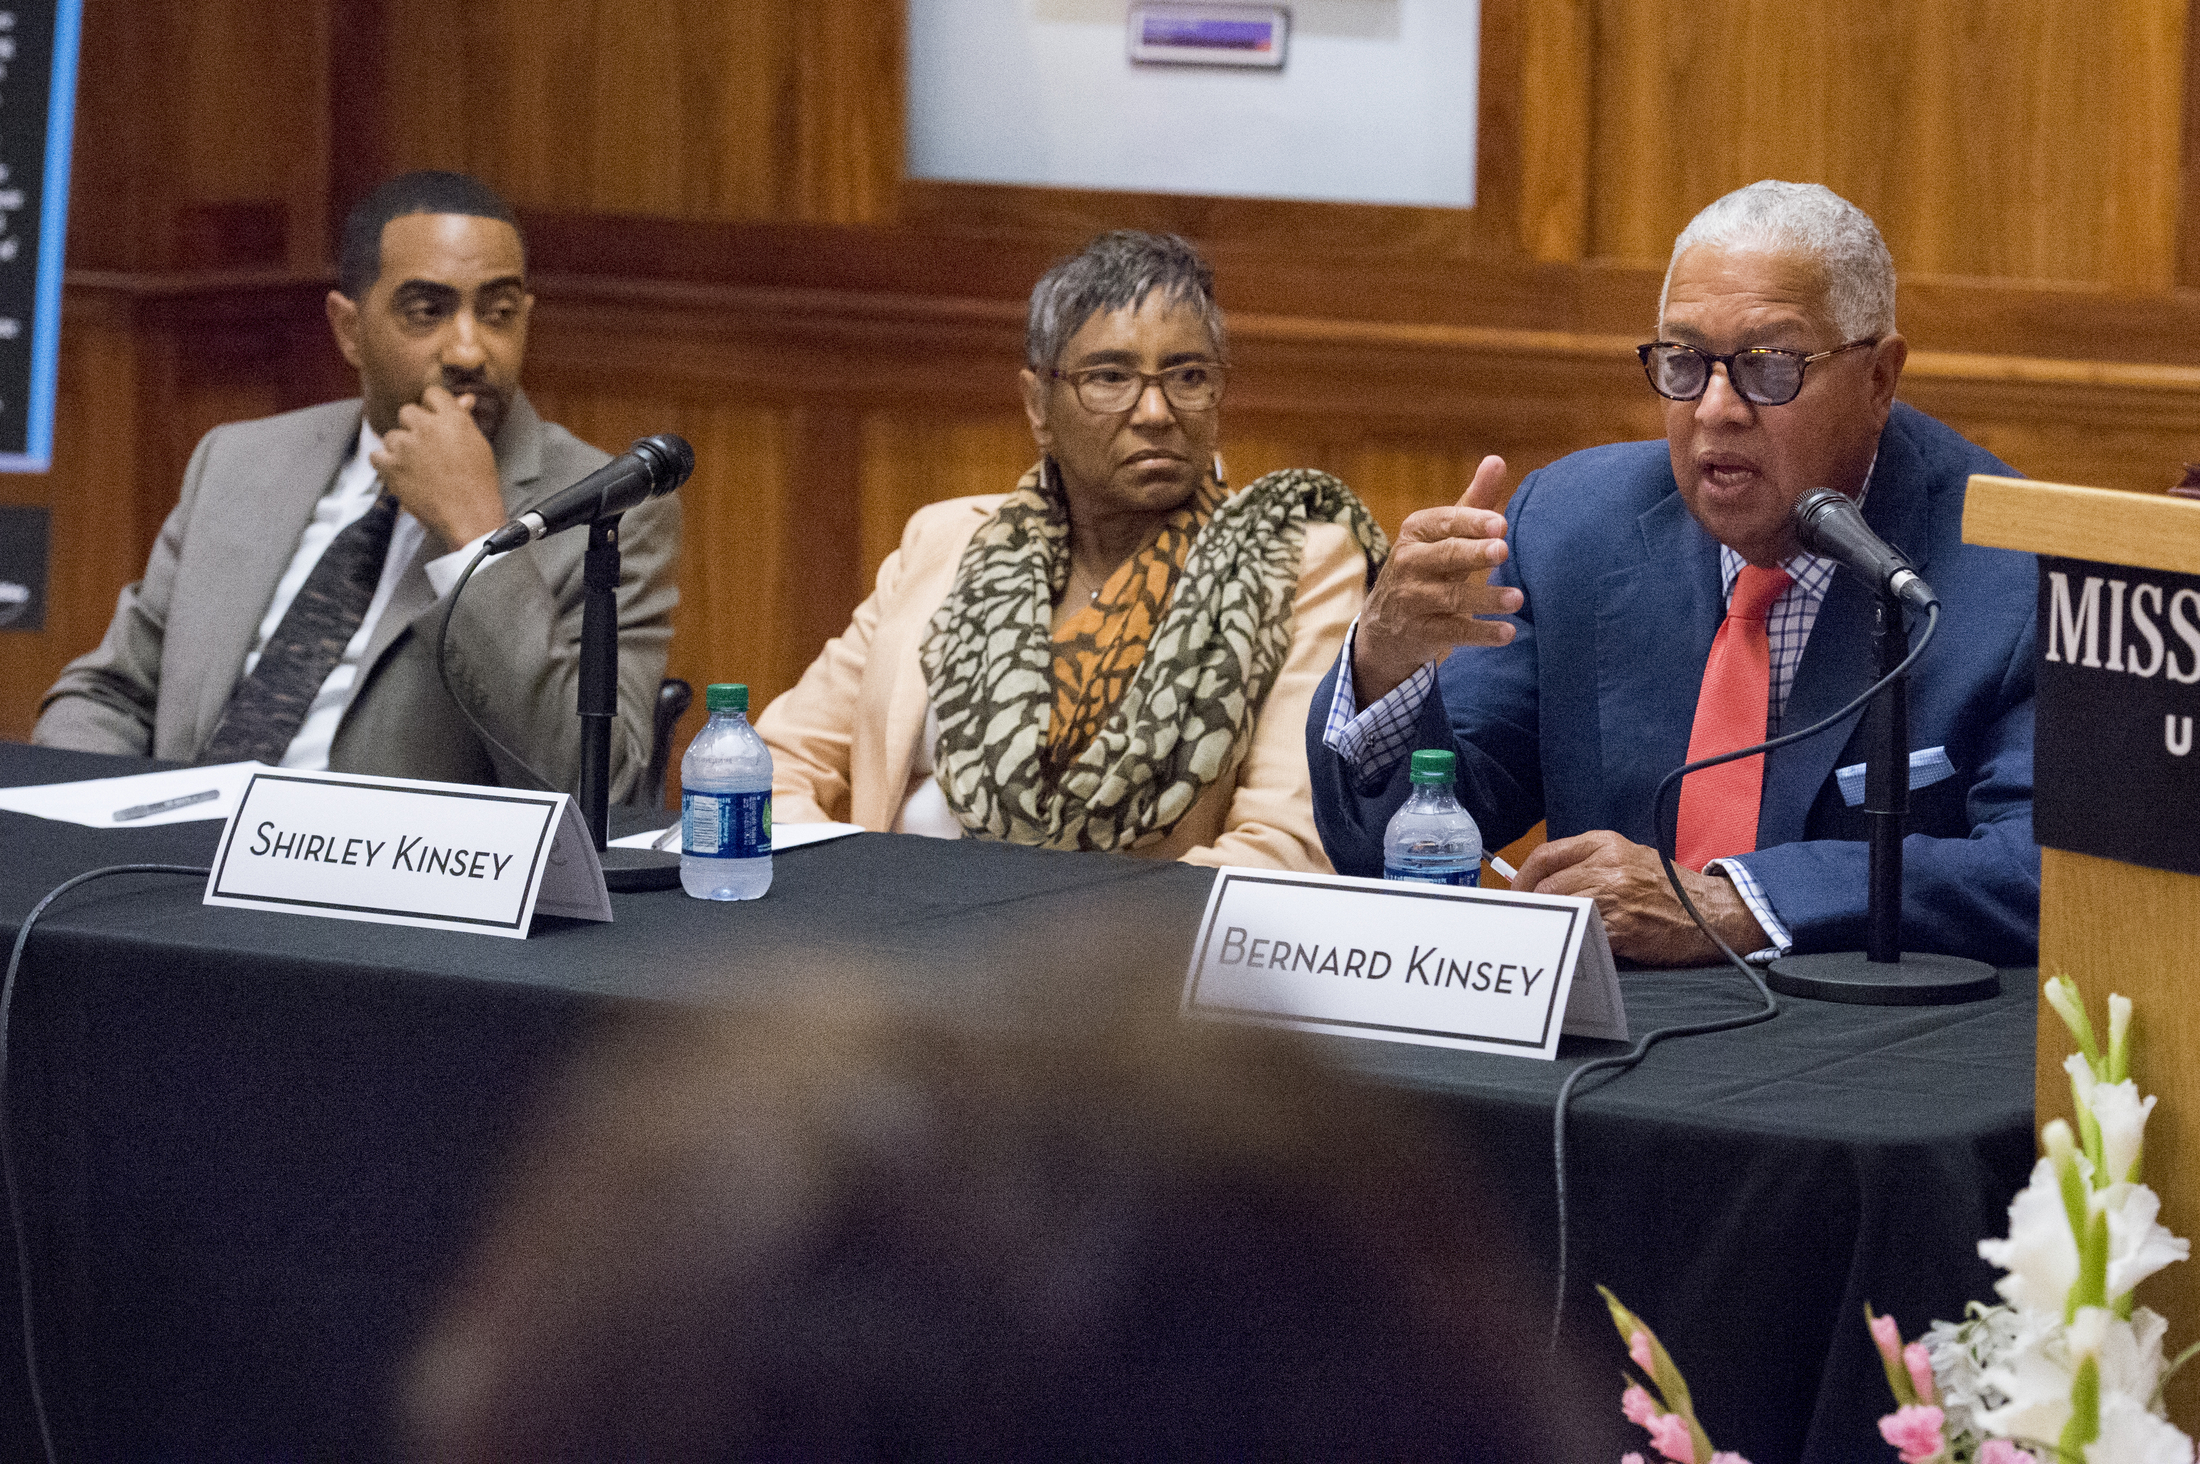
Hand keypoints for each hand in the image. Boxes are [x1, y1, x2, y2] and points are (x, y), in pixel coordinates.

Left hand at [371, 384, 506, 549]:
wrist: (470, 516)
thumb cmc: (478, 483)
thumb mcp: (477, 444)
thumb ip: (463, 419)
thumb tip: (465, 399)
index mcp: (452, 418)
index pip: (432, 394)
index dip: (432, 409)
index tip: (435, 423)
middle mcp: (426, 427)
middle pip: (407, 411)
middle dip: (414, 427)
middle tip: (427, 448)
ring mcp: (406, 446)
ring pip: (391, 435)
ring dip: (400, 448)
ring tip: (417, 467)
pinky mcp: (391, 466)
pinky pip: (376, 455)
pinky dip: (385, 463)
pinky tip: (401, 472)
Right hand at [1352, 454, 1524, 701]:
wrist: (1383, 626)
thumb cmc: (1425, 568)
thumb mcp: (1442, 535)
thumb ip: (1473, 502)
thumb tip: (1497, 460)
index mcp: (1416, 533)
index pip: (1445, 523)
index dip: (1472, 522)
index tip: (1500, 522)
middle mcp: (1409, 564)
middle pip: (1445, 556)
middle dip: (1474, 553)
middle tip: (1503, 550)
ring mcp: (1412, 600)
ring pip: (1450, 597)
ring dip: (1485, 597)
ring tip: (1518, 598)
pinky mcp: (1420, 633)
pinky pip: (1452, 632)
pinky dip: (1479, 633)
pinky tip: (1507, 633)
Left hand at [1511, 829, 1769, 966]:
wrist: (1714, 914)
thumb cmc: (1669, 890)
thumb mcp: (1629, 860)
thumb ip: (1589, 865)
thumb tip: (1545, 885)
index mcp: (1605, 843)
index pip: (1546, 856)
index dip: (1523, 879)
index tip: (1515, 896)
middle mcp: (1607, 864)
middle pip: (1547, 884)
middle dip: (1530, 906)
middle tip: (1522, 923)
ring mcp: (1614, 894)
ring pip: (1560, 908)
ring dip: (1546, 924)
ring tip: (1541, 936)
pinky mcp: (1622, 926)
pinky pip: (1581, 933)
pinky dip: (1569, 941)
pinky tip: (1566, 948)